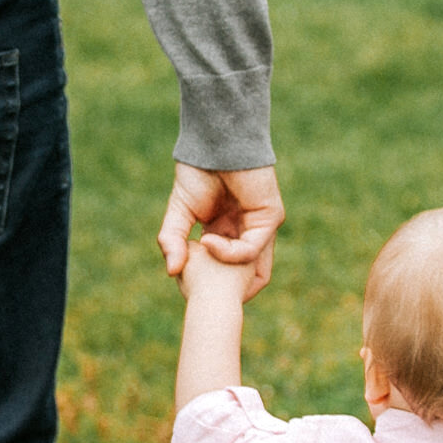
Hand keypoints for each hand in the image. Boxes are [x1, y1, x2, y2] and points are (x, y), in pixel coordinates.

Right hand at [158, 162, 283, 294]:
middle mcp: (248, 232)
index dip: (213, 286)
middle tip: (202, 299)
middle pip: (249, 279)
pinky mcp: (270, 218)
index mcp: (229, 232)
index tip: (190, 292)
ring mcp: (262, 226)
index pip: (230, 272)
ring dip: (224, 275)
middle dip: (228, 293)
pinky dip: (228, 253)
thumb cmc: (198, 173)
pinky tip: (208, 241)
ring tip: (199, 267)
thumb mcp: (179, 214)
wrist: (215, 143)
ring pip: (254, 270)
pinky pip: (250, 249)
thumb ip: (173, 241)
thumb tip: (171, 272)